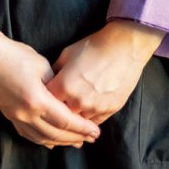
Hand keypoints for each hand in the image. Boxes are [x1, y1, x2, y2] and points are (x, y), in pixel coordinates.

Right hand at [0, 22, 100, 148]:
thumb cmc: (15, 55)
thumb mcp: (41, 65)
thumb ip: (56, 85)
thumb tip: (66, 98)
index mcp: (37, 100)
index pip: (65, 121)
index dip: (82, 128)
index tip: (95, 132)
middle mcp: (26, 114)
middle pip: (56, 134)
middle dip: (75, 138)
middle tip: (90, 139)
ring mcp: (16, 117)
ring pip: (42, 138)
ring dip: (61, 142)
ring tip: (75, 142)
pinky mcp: (9, 115)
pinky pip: (29, 135)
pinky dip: (43, 140)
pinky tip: (51, 142)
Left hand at [46, 20, 163, 125]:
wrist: (123, 47)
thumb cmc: (94, 46)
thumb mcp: (67, 53)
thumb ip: (55, 71)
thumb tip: (48, 82)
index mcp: (64, 86)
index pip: (46, 101)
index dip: (45, 98)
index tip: (46, 96)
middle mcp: (77, 101)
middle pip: (61, 115)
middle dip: (59, 109)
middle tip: (61, 103)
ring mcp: (94, 108)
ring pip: (78, 121)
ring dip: (76, 115)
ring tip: (76, 106)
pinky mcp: (108, 111)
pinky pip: (94, 122)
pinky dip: (90, 117)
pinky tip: (89, 110)